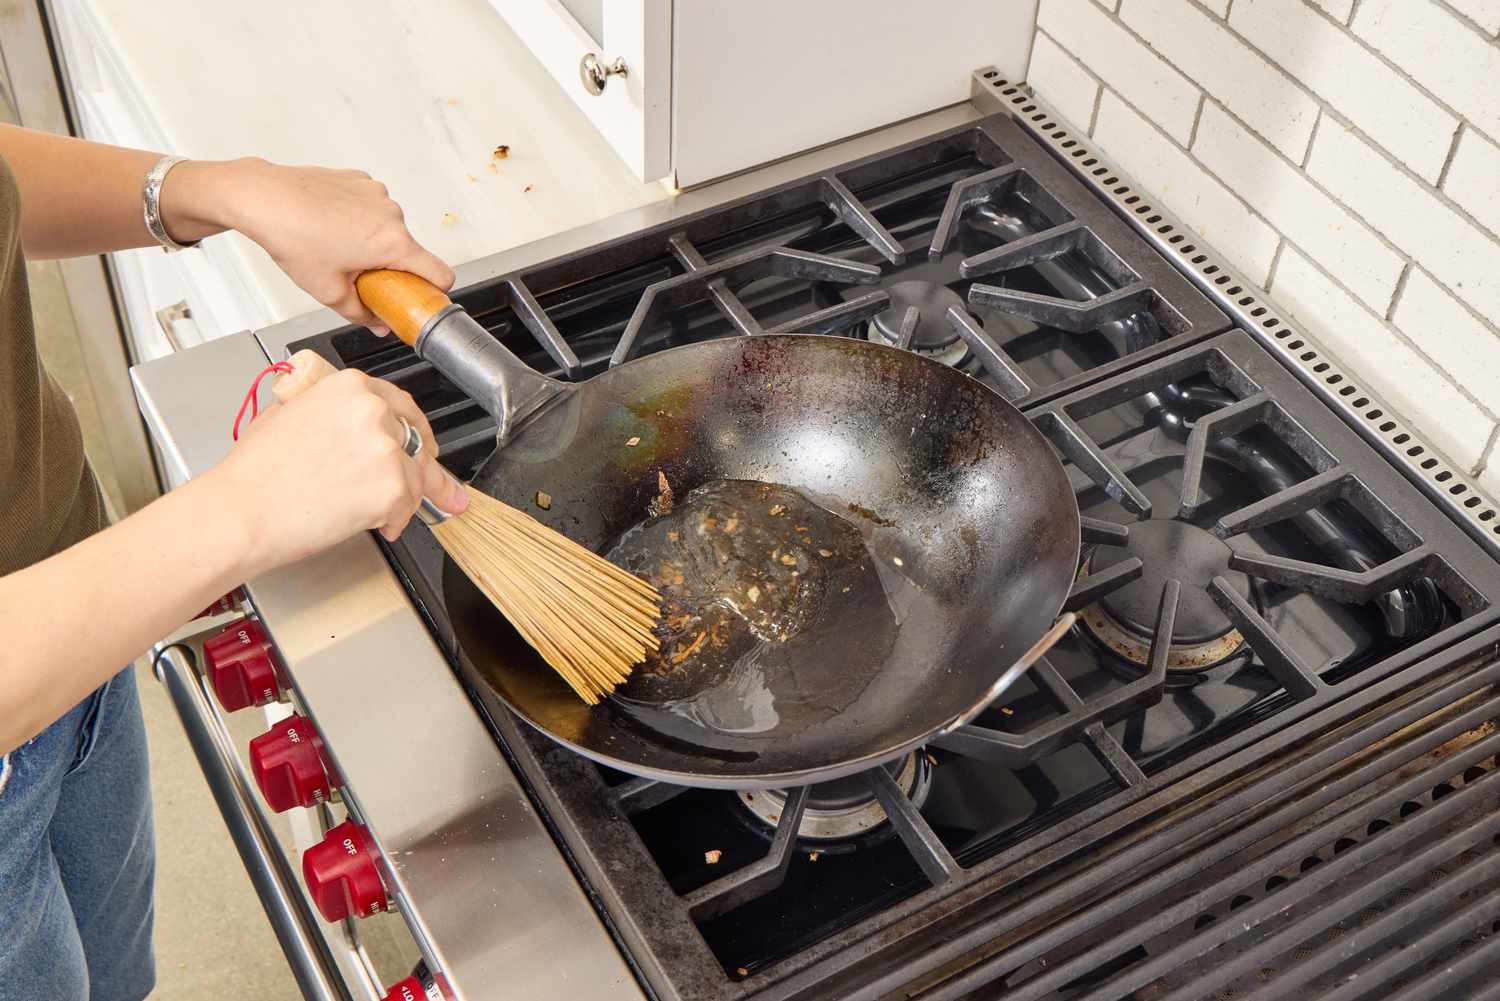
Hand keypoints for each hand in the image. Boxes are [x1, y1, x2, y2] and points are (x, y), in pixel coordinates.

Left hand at [161, 158, 452, 331]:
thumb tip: (378, 325)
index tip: (421, 299)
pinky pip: (372, 208)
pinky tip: (332, 225)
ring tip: (338, 247)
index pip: (440, 273)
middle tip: (359, 275)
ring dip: (374, 242)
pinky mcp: (361, 180)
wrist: (264, 198)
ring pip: (389, 229)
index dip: (435, 291)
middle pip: (409, 251)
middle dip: (391, 267)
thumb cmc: (292, 237)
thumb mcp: (328, 291)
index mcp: (393, 243)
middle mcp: (392, 214)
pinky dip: (360, 219)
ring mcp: (377, 193)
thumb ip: (362, 314)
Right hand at [206, 357, 468, 575]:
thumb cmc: (254, 473)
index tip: (421, 441)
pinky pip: (409, 507)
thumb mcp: (288, 415)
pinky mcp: (393, 487)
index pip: (400, 405)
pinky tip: (375, 525)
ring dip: (404, 499)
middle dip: (423, 465)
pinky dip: (395, 520)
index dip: (413, 429)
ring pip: (418, 476)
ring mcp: (386, 449)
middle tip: (436, 486)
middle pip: (416, 440)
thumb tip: (347, 427)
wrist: (242, 512)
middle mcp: (373, 411)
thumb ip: (330, 414)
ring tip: (376, 514)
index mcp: (349, 388)